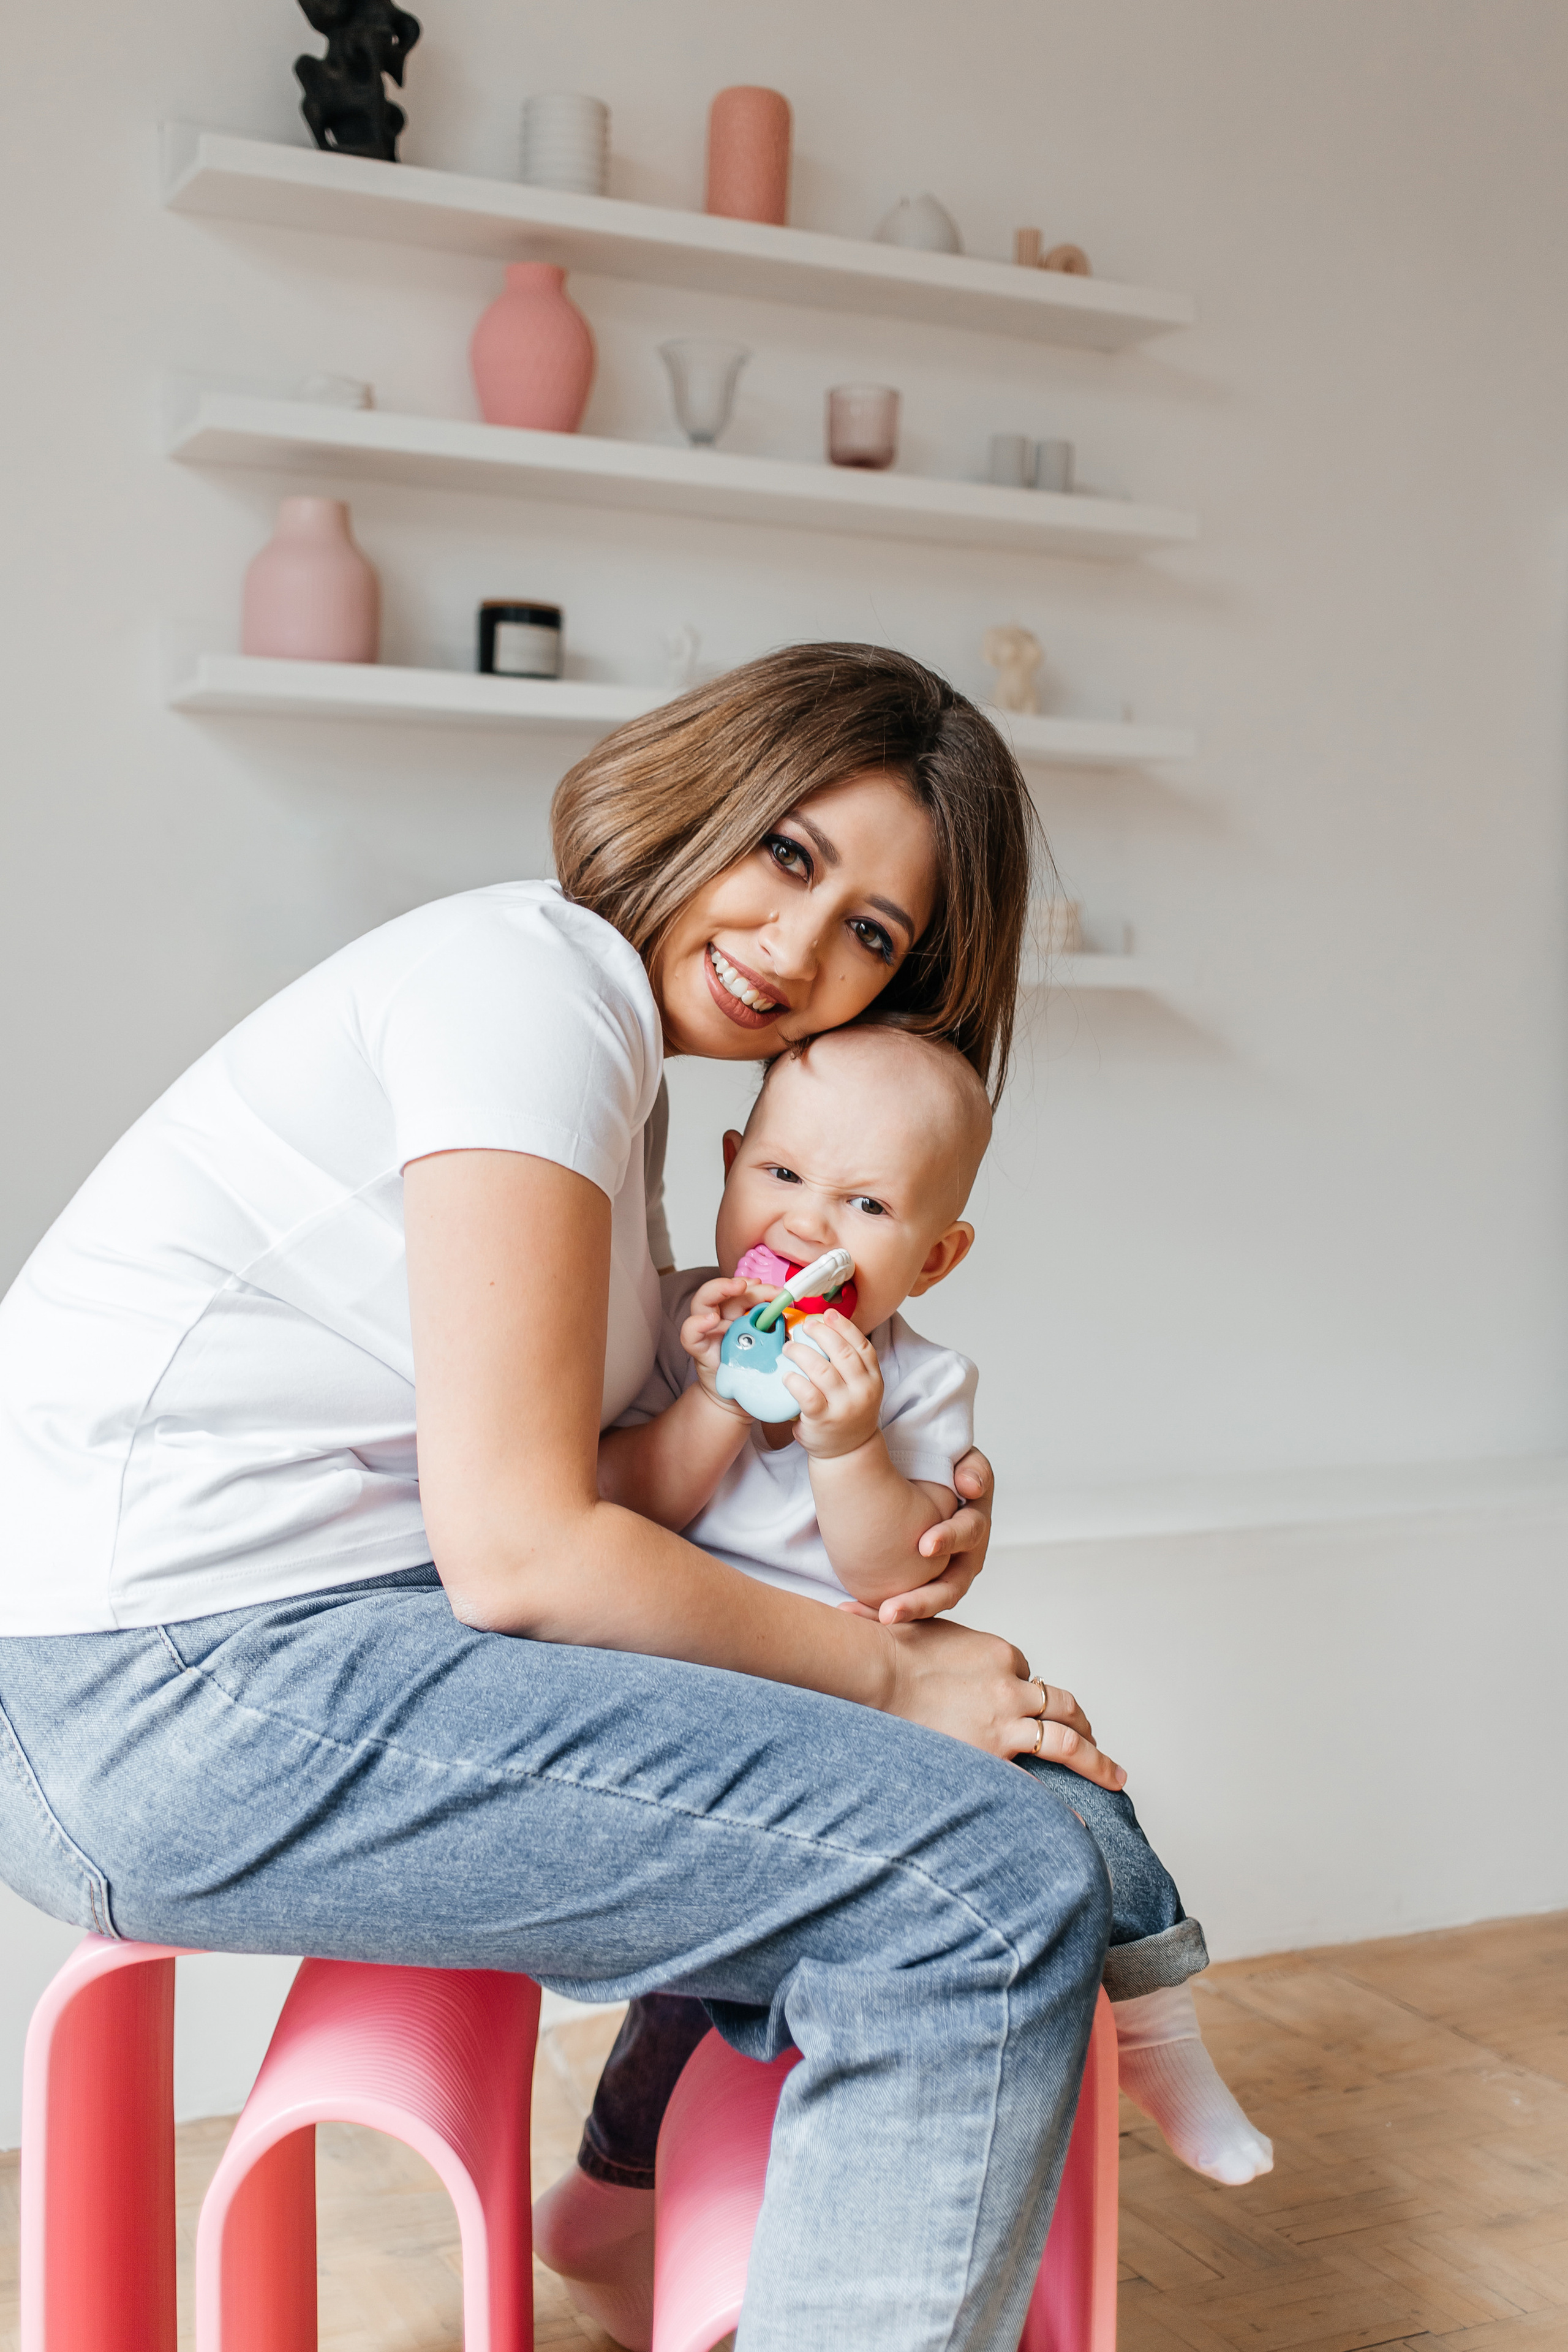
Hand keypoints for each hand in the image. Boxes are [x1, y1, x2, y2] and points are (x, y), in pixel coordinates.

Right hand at [680, 1276, 776, 1409]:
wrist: (737, 1397)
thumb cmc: (752, 1369)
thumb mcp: (768, 1346)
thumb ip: (774, 1331)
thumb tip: (789, 1317)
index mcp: (738, 1314)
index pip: (745, 1293)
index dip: (760, 1288)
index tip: (778, 1291)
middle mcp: (721, 1318)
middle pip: (724, 1291)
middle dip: (741, 1284)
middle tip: (757, 1284)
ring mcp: (707, 1331)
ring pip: (702, 1301)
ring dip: (719, 1289)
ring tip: (737, 1288)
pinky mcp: (698, 1348)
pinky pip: (690, 1333)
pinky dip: (698, 1324)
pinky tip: (711, 1320)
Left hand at [781, 1310, 882, 1458]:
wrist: (847, 1451)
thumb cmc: (848, 1413)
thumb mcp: (860, 1387)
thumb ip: (849, 1364)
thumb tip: (822, 1328)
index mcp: (874, 1379)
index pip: (862, 1345)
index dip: (844, 1326)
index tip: (827, 1314)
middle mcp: (863, 1391)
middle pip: (842, 1353)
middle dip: (820, 1334)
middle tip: (804, 1327)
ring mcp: (844, 1407)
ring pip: (821, 1370)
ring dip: (801, 1353)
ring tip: (789, 1347)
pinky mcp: (823, 1420)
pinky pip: (806, 1394)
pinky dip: (793, 1380)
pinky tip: (786, 1375)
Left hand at [849, 1445, 991, 1623]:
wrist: (912, 1480)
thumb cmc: (940, 1469)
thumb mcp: (962, 1461)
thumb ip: (971, 1467)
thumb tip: (970, 1486)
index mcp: (975, 1525)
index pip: (970, 1533)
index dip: (951, 1539)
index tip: (924, 1546)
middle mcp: (963, 1558)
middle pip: (951, 1587)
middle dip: (922, 1601)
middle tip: (891, 1610)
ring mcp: (942, 1576)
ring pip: (927, 1604)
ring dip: (903, 1614)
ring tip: (878, 1618)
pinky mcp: (920, 1586)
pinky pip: (904, 1604)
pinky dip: (877, 1610)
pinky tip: (849, 1609)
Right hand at [877, 1618, 1125, 1785]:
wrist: (875, 1671)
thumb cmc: (894, 1647)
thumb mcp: (931, 1625)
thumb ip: (946, 1641)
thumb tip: (912, 1624)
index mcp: (1002, 1655)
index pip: (1030, 1677)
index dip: (1028, 1693)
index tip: (1022, 1708)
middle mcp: (1013, 1688)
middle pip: (1064, 1706)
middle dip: (1082, 1722)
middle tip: (1093, 1736)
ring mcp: (1006, 1723)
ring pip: (1067, 1741)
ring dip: (1096, 1759)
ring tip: (1114, 1775)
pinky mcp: (992, 1755)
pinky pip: (1036, 1785)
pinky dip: (1062, 1805)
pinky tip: (1079, 1822)